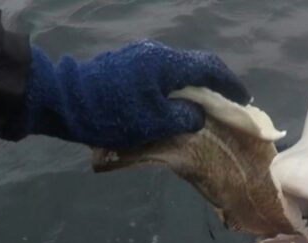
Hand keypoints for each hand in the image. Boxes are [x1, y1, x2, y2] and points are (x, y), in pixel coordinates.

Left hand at [1, 40, 249, 148]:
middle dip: (214, 85)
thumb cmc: (112, 113)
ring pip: (178, 70)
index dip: (231, 85)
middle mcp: (157, 54)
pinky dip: (175, 88)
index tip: (244, 101)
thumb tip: (197, 115)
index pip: (211, 69)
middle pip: (195, 66)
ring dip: (193, 88)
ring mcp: (140, 57)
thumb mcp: (155, 123)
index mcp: (168, 64)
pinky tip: (174, 104)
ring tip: (202, 109)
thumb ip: (185, 118)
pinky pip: (161, 74)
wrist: (63, 100)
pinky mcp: (127, 65)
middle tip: (226, 105)